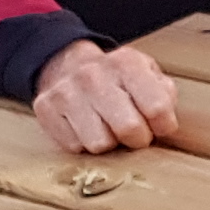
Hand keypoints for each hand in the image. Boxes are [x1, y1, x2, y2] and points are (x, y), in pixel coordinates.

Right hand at [31, 40, 180, 153]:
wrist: (66, 65)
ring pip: (100, 143)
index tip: (159, 126)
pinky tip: (85, 127)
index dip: (163, 126)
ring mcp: (66, 92)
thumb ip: (164, 94)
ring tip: (107, 128)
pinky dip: (83, 143)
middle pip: (129, 129)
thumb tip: (165, 121)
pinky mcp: (45, 109)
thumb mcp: (147, 74)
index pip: (157, 108)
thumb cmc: (116, 78)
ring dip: (108, 142)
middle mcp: (93, 75)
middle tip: (134, 132)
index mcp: (126, 63)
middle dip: (137, 138)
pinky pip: (74, 146)